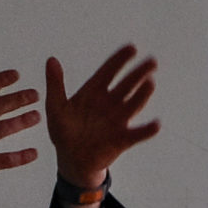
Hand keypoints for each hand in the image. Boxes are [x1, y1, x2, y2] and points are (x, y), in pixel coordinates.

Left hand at [45, 46, 161, 188]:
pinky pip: (136, 134)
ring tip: (150, 83)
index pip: (109, 71)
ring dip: (142, 94)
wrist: (71, 160)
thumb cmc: (64, 131)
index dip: (120, 60)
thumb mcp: (56, 108)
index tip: (132, 48)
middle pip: (127, 84)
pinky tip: (156, 125)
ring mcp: (118, 120)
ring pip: (133, 104)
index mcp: (94, 92)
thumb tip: (51, 59)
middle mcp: (110, 103)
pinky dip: (146, 130)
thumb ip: (55, 84)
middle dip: (138, 73)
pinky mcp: (122, 139)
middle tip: (151, 61)